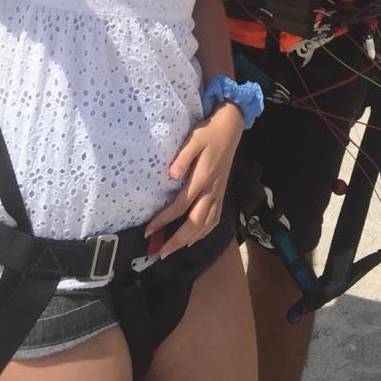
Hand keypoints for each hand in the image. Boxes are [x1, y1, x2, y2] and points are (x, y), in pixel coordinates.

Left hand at [144, 103, 243, 257]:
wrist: (231, 128)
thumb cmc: (209, 132)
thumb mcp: (194, 139)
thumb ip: (183, 158)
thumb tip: (170, 175)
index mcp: (203, 178)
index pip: (180, 205)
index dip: (164, 220)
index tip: (149, 230)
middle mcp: (212, 190)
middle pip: (195, 222)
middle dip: (177, 240)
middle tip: (160, 252)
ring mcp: (218, 193)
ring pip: (206, 224)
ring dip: (189, 240)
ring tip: (173, 249)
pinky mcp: (221, 192)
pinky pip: (215, 219)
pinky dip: (204, 232)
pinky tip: (194, 238)